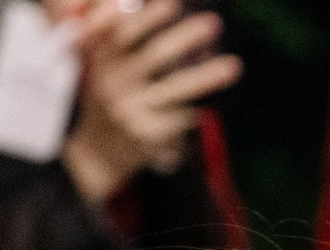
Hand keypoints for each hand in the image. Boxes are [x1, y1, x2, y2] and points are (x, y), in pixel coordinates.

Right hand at [60, 0, 241, 205]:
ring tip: (234, 65)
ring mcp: (130, 109)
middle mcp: (112, 82)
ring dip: (207, 76)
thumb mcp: (100, 65)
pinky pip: (183, 116)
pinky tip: (220, 101)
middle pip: (155, 55)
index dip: (149, 17)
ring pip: (176, 88)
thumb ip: (115, 37)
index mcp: (100, 58)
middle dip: (186, 37)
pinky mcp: (148, 133)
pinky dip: (201, 106)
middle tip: (213, 23)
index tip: (173, 4)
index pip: (124, 32)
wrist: (95, 155)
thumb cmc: (107, 99)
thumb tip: (164, 9)